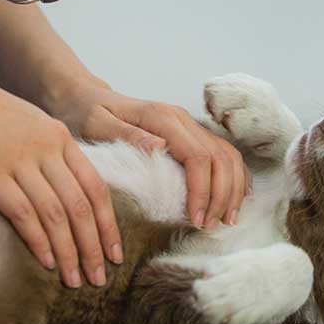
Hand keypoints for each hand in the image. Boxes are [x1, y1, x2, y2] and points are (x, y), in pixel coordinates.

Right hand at [0, 64, 122, 287]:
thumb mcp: (28, 122)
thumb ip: (49, 151)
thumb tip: (66, 189)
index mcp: (59, 136)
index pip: (96, 187)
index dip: (108, 224)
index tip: (113, 252)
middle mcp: (46, 148)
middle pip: (81, 205)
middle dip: (93, 247)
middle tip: (98, 278)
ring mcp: (18, 160)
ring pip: (56, 214)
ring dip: (68, 252)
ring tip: (74, 279)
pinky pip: (23, 213)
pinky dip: (38, 241)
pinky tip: (46, 261)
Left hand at [47, 79, 250, 228]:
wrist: (85, 97)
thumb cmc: (86, 114)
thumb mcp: (96, 124)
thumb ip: (127, 135)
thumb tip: (161, 147)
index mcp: (161, 118)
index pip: (197, 156)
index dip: (202, 190)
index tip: (195, 219)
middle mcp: (181, 118)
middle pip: (219, 158)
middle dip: (221, 195)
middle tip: (210, 226)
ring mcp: (188, 124)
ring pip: (227, 155)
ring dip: (232, 188)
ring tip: (225, 219)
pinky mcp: (190, 133)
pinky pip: (223, 152)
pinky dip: (235, 175)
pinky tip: (238, 197)